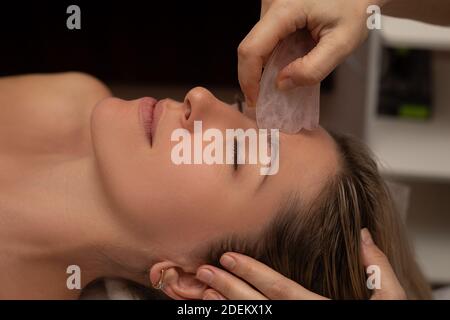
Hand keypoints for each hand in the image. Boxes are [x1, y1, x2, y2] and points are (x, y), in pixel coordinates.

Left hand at [195, 229, 406, 299]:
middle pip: (260, 306)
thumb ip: (378, 268)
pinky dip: (240, 319)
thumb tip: (365, 235)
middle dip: (229, 287)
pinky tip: (224, 309)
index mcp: (324, 310)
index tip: (228, 257)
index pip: (281, 289)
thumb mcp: (391, 301)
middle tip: (204, 270)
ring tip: (205, 290)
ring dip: (228, 306)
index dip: (252, 272)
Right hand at [238, 0, 387, 107]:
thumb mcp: (342, 44)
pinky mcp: (273, 8)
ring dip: (270, 63)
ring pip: (258, 44)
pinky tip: (294, 53)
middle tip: (280, 90)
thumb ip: (313, 69)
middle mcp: (272, 3)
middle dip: (260, 74)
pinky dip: (276, 53)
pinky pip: (266, 38)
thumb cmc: (355, 7)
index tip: (255, 100)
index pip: (252, 49)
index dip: (248, 79)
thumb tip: (281, 84)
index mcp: (285, 9)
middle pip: (252, 48)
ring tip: (295, 65)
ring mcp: (271, 4)